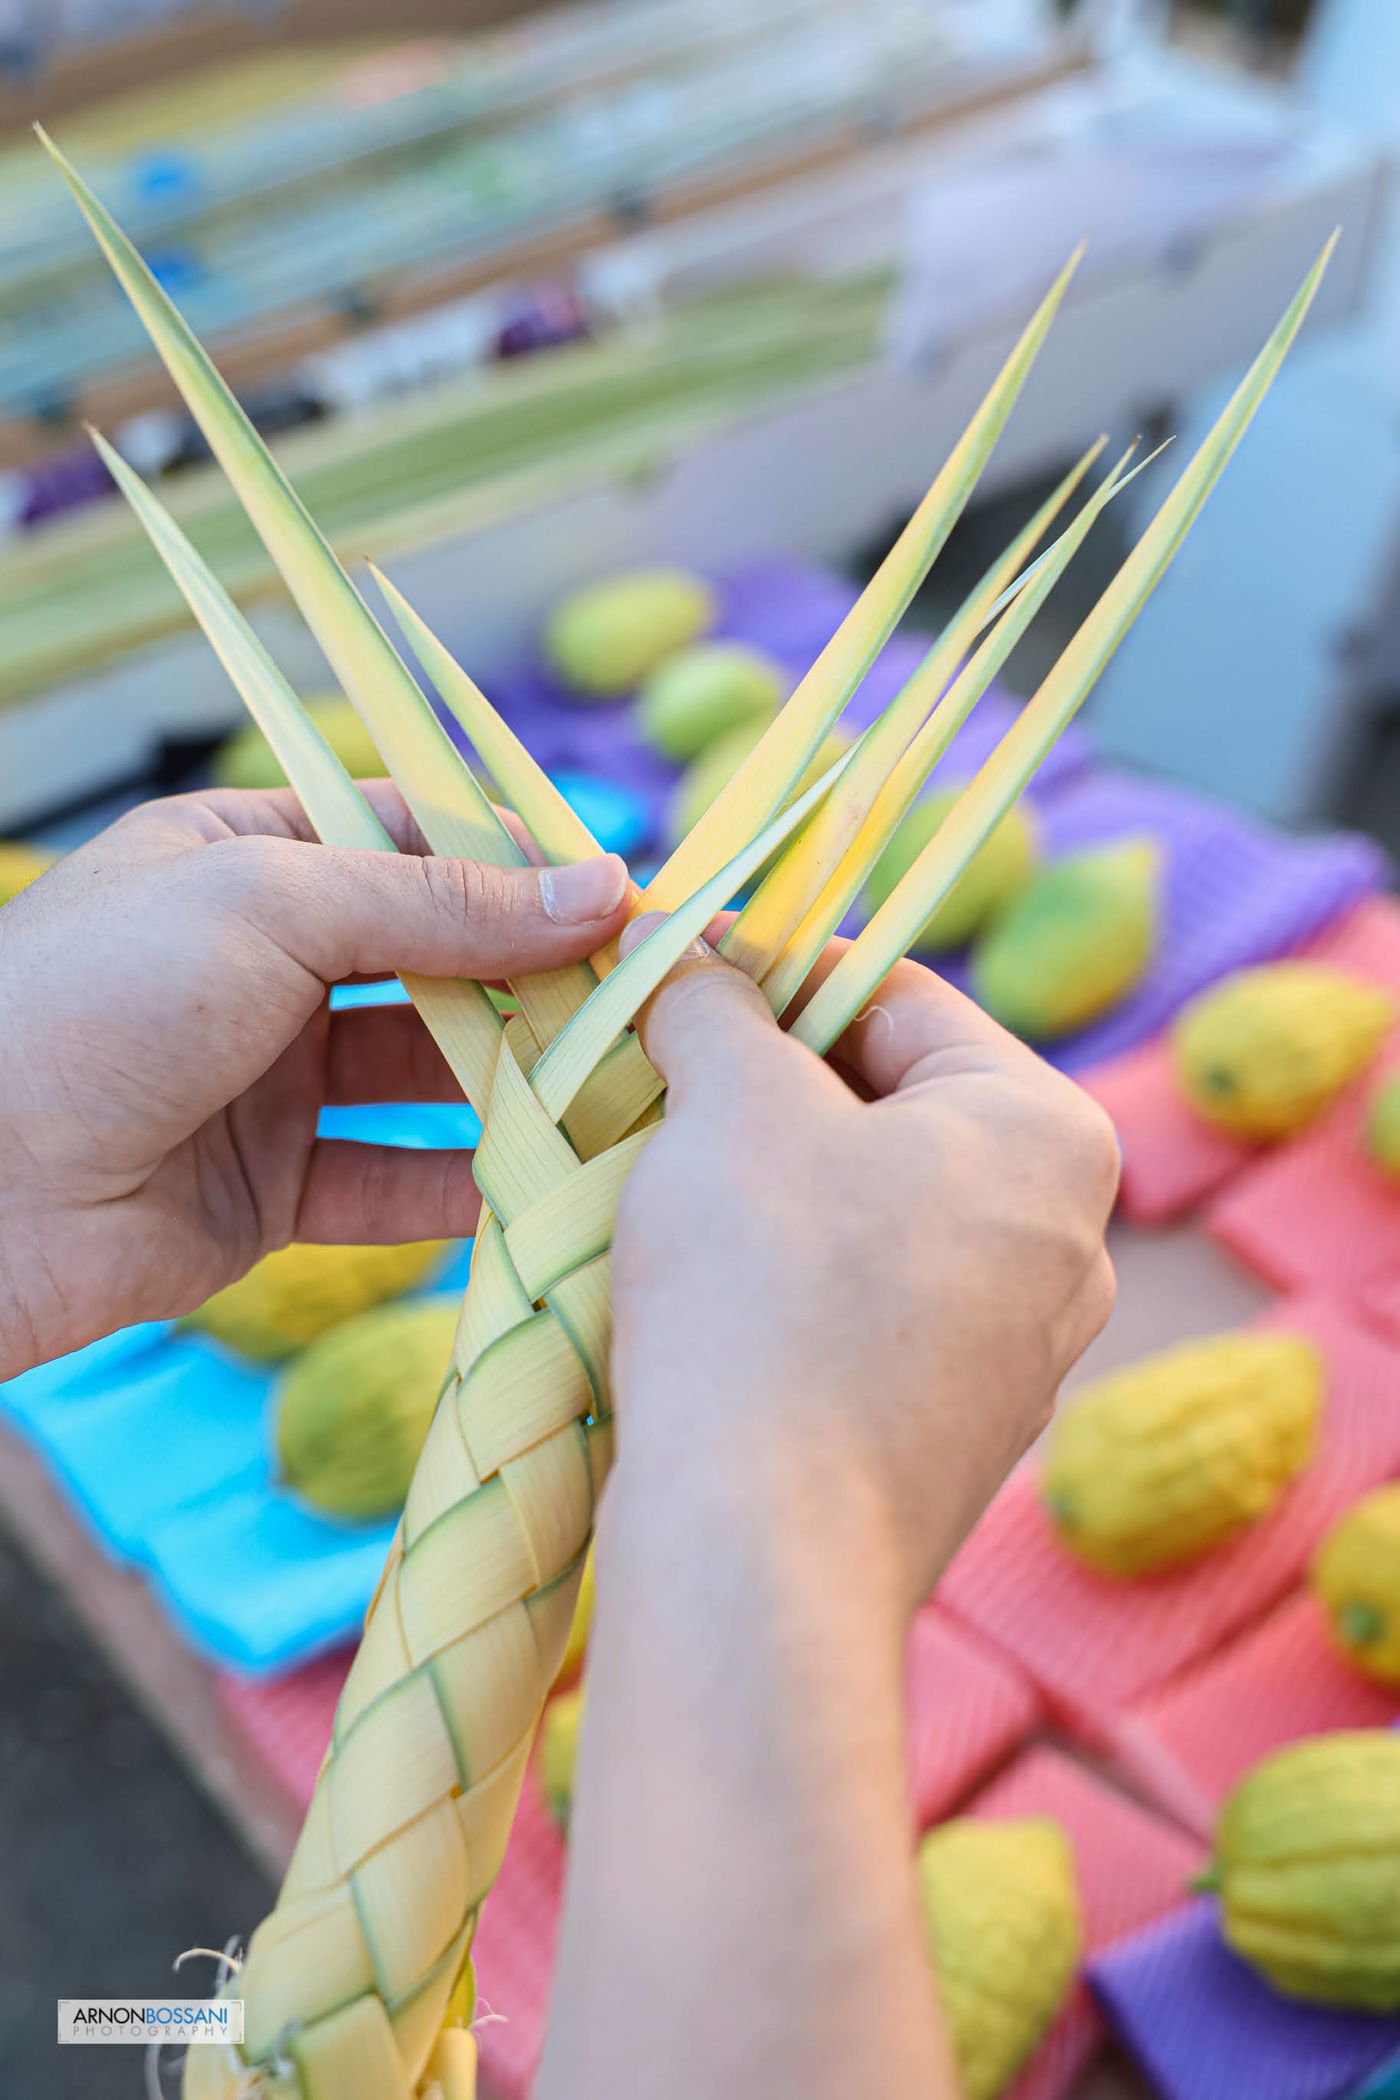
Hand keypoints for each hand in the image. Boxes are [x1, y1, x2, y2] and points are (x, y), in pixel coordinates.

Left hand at [0, 785, 629, 1377]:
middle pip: (436, 958)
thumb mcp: (271, 903)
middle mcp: (262, 963)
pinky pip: (390, 1183)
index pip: (413, 836)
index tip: (629, 895)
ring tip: (621, 1091)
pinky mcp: (268, 1192)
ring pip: (424, 1074)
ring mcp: (267, 1080)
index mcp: (245, 856)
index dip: (522, 862)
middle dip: (538, 978)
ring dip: (517, 1084)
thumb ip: (441, 901)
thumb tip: (603, 887)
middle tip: (648, 1001)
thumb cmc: (92, 1004)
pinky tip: (546, 1186)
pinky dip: (465, 1189)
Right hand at [609, 933, 1118, 1611]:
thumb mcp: (731, 1102)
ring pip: (876, 1214)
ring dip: (774, 1187)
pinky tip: (708, 1303)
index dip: (773, 973)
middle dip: (770, 1090)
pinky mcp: (958, 1433)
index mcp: (1052, 1132)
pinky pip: (870, 1312)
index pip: (899, 995)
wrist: (764, 1555)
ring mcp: (1022, 1351)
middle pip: (894, 1106)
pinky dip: (791, 1286)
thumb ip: (716, 1006)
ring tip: (667, 1195)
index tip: (675, 980)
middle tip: (658, 1089)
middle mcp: (1072, 1240)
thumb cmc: (763, 1293)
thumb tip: (693, 966)